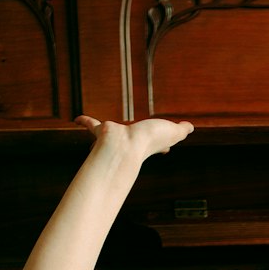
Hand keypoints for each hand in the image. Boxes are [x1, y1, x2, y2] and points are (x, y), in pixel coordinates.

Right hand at [74, 114, 193, 159]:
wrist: (126, 145)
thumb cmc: (149, 140)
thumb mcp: (172, 132)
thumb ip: (181, 130)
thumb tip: (190, 127)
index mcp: (150, 144)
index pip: (159, 145)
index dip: (164, 146)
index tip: (166, 150)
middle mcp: (133, 142)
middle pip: (133, 141)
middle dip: (133, 141)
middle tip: (132, 140)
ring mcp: (116, 138)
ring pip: (111, 135)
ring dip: (105, 134)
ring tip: (101, 133)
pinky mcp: (103, 132)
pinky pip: (92, 125)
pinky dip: (86, 121)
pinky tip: (78, 119)